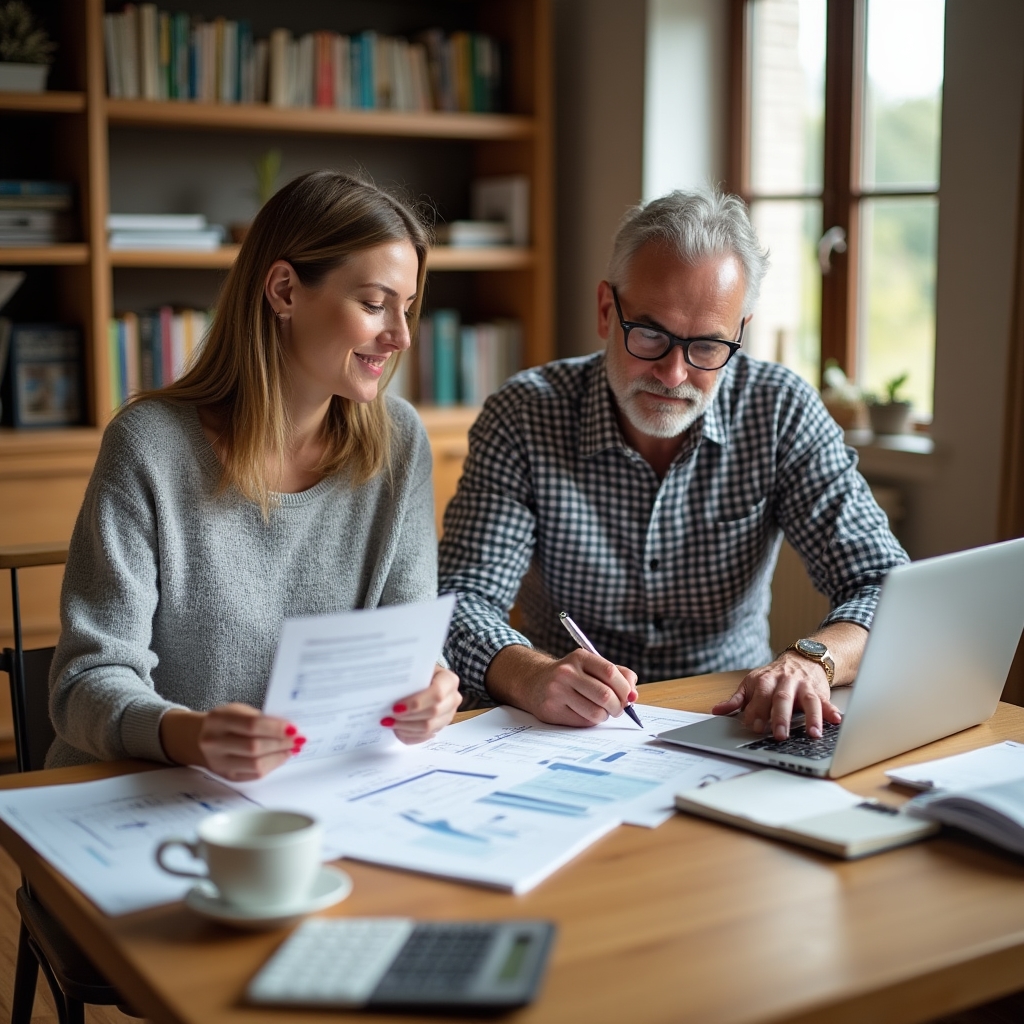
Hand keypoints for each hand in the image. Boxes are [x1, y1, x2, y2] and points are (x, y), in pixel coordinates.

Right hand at [160, 704, 302, 780]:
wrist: (199, 737)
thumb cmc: (226, 721)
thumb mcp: (238, 710)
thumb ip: (261, 718)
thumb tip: (289, 728)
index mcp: (218, 720)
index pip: (252, 725)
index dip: (275, 728)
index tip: (294, 728)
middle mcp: (214, 743)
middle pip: (254, 747)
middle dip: (281, 743)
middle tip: (298, 739)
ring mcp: (219, 763)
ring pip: (256, 765)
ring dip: (279, 756)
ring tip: (292, 748)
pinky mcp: (226, 776)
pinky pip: (254, 775)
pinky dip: (272, 765)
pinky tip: (281, 757)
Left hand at [381, 665, 461, 743]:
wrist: (427, 681)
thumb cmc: (419, 674)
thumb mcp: (416, 670)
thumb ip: (408, 679)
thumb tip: (390, 691)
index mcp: (449, 680)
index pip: (437, 694)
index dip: (416, 703)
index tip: (396, 707)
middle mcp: (453, 698)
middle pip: (433, 712)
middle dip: (408, 717)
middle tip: (388, 717)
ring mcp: (449, 714)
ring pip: (428, 728)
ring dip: (406, 727)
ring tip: (390, 723)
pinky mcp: (441, 726)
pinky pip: (425, 736)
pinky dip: (410, 735)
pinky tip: (397, 730)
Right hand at [486, 645, 637, 726]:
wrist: (535, 682)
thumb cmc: (572, 676)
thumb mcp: (591, 666)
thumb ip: (618, 675)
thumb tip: (633, 694)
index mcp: (580, 657)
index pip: (611, 673)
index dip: (625, 688)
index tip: (629, 697)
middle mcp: (566, 672)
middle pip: (605, 695)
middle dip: (618, 706)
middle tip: (618, 709)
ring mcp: (557, 692)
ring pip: (596, 712)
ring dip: (605, 716)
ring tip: (602, 711)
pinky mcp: (551, 710)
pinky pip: (583, 722)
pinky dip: (591, 721)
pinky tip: (585, 713)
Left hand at [710, 652, 841, 739]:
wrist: (800, 659)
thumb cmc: (772, 677)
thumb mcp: (751, 684)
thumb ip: (737, 700)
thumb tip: (718, 711)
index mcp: (765, 681)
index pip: (759, 696)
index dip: (757, 712)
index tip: (755, 727)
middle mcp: (785, 682)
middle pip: (782, 699)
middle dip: (780, 717)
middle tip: (779, 735)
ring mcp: (803, 686)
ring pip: (808, 700)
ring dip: (811, 717)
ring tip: (813, 734)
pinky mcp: (819, 691)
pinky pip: (826, 701)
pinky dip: (831, 711)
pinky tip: (836, 721)